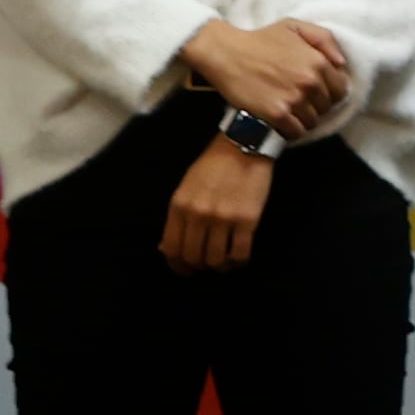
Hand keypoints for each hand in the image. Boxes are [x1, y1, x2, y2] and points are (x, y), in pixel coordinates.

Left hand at [160, 141, 270, 272]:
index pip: (172, 248)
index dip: (177, 265)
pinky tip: (237, 256)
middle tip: (206, 264)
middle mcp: (199, 214)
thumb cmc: (213, 165)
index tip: (185, 269)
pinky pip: (240, 253)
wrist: (243, 145)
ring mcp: (224, 218)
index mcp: (179, 206)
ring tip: (223, 260)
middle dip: (198, 266)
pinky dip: (237, 261)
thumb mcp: (186, 188)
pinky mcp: (247, 220)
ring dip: (219, 265)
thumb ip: (177, 217)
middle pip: (193, 258)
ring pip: (216, 260)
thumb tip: (167, 248)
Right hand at [183, 16, 347, 132]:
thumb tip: (342, 64)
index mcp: (318, 62)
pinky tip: (280, 120)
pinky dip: (290, 129)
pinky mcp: (277, 115)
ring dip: (302, 118)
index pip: (341, 89)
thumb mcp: (294, 27)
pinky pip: (296, 132)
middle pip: (326, 107)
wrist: (225, 53)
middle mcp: (309, 82)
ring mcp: (293, 100)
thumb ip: (324, 40)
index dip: (329, 91)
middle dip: (315, 105)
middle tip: (297, 99)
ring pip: (312, 122)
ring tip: (287, 109)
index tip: (314, 90)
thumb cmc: (260, 39)